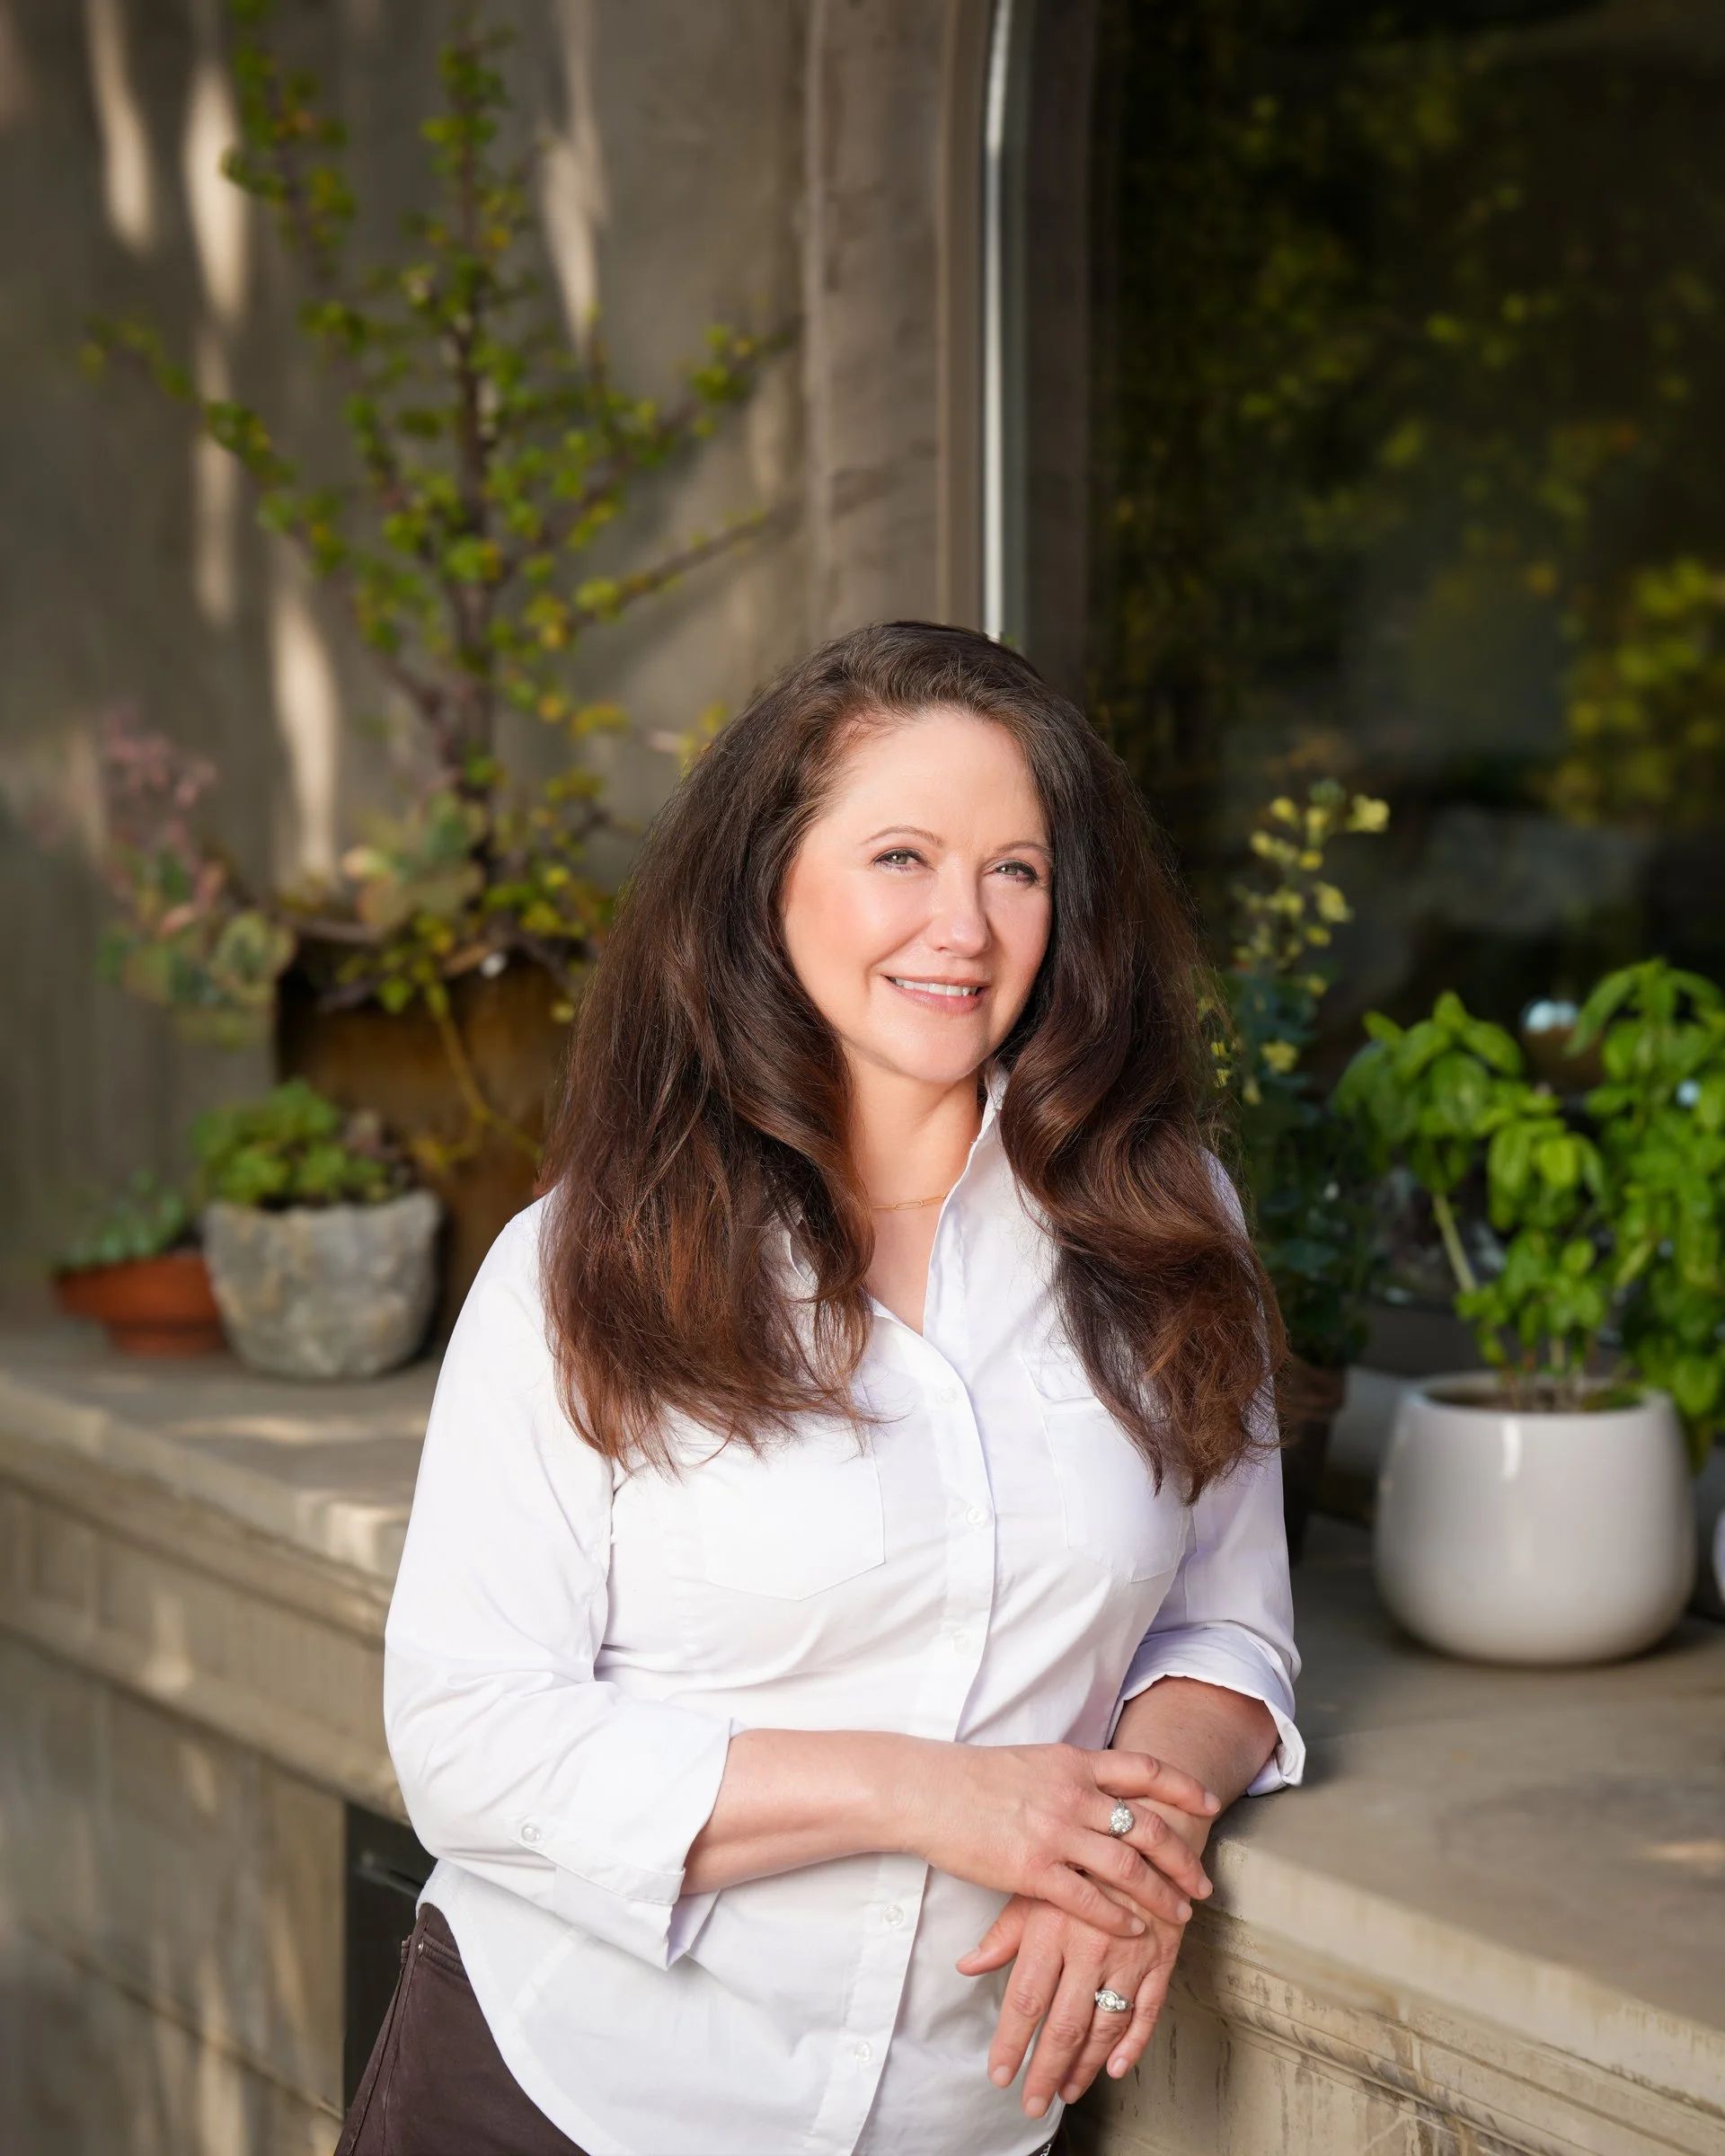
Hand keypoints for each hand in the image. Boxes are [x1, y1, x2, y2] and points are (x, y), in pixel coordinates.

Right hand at [895, 1740, 1217, 1939]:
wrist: (925, 1790)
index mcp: (1074, 1762)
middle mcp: (1073, 1794)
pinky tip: (1133, 1931)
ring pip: (1128, 1867)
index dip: (1183, 1787)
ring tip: (1178, 1913)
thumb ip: (1071, 1774)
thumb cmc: (973, 1777)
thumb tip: (1103, 1783)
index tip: (1209, 1805)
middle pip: (1148, 1826)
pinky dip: (1118, 1918)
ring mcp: (1054, 1832)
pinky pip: (1089, 1900)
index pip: (1144, 1770)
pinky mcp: (1032, 1870)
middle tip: (1202, 1884)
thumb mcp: (1033, 1761)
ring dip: (1161, 1894)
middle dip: (1182, 1858)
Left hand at [955, 1796, 1212, 2117]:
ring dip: (1085, 2065)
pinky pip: (1148, 2009)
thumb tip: (967, 1965)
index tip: (999, 2076)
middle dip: (1045, 2068)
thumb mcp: (1036, 1881)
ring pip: (1105, 2023)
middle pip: (1064, 2021)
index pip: (1026, 1998)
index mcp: (1052, 1924)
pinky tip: (1116, 2067)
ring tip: (1066, 2090)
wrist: (1147, 1817)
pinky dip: (1133, 2043)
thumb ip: (1005, 1931)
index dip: (1012, 2043)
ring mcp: (1130, 1952)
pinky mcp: (1162, 1955)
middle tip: (1032, 2102)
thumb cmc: (1080, 1848)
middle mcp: (1090, 1942)